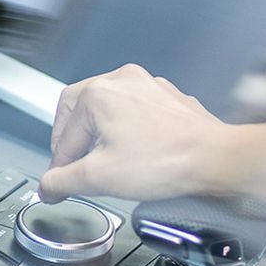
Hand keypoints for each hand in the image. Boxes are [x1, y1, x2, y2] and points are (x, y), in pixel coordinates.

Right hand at [40, 64, 231, 202]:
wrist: (216, 160)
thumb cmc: (167, 162)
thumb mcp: (99, 178)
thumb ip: (62, 181)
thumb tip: (48, 184)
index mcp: (99, 93)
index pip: (63, 132)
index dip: (58, 163)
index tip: (60, 182)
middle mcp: (123, 80)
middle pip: (81, 111)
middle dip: (77, 143)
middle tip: (77, 169)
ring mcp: (149, 86)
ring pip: (111, 110)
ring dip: (103, 137)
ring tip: (109, 165)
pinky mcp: (168, 99)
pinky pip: (137, 113)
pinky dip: (129, 133)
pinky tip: (137, 156)